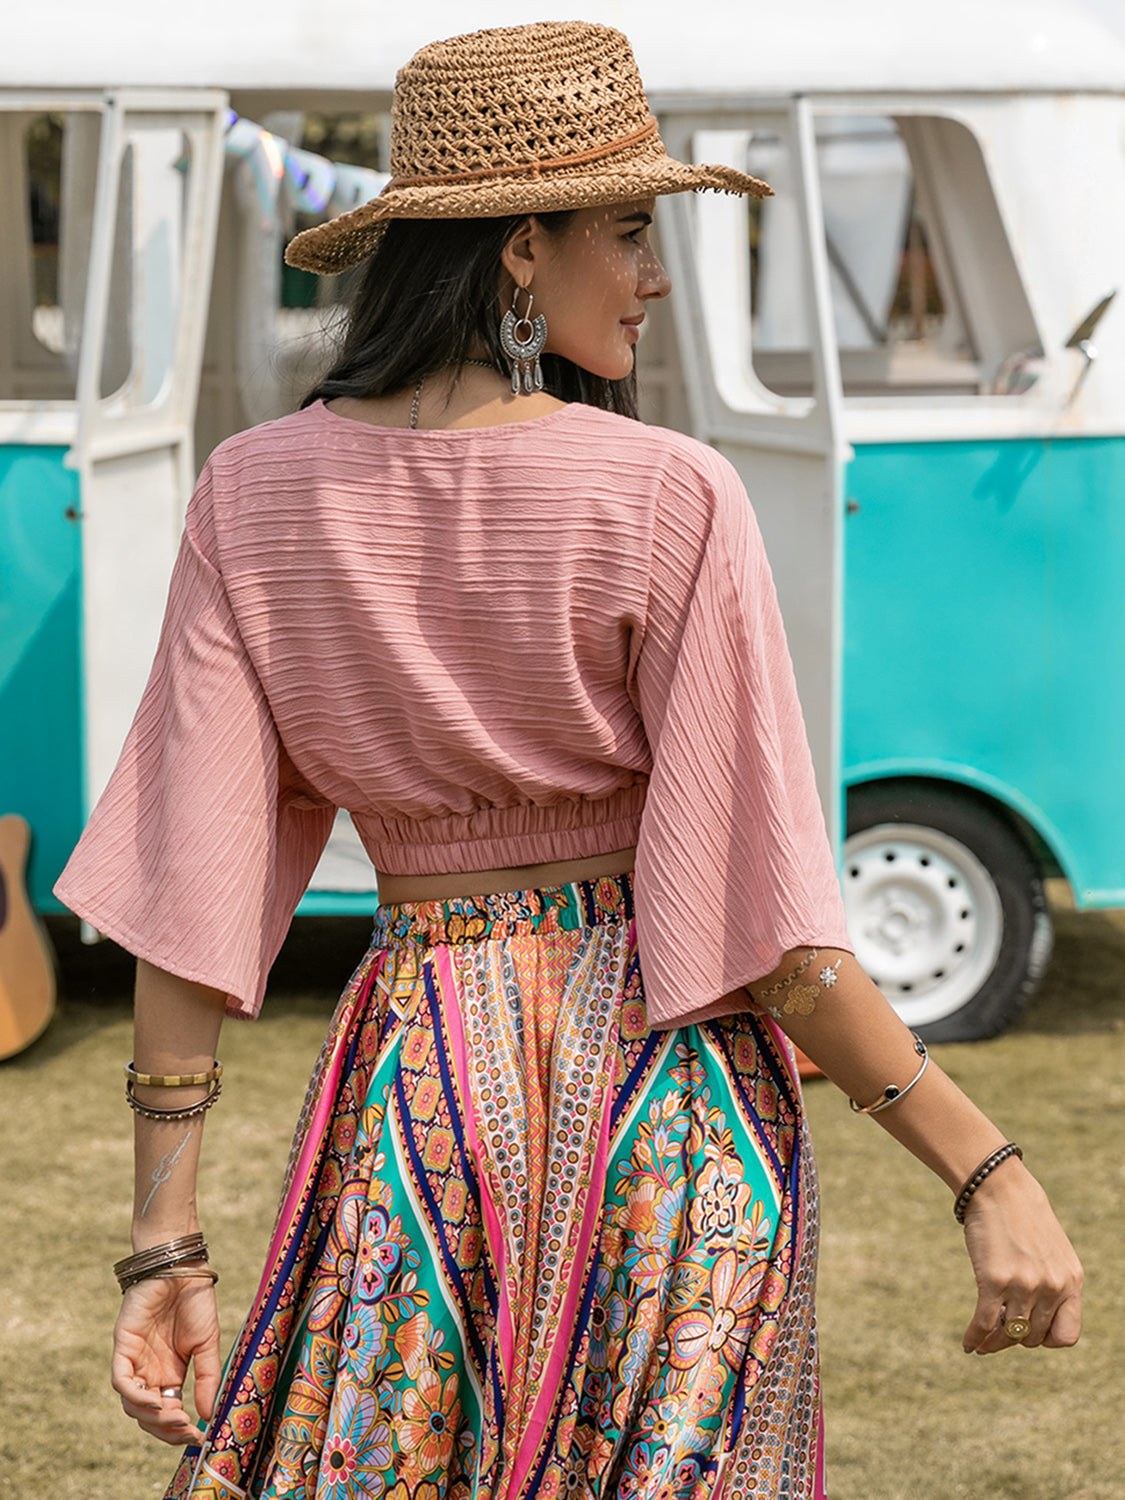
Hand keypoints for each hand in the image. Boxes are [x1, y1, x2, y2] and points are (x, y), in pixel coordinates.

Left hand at [111, 1276, 220, 1443]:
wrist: (183, 1267)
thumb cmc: (196, 1300)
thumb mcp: (207, 1344)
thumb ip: (206, 1377)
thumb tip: (208, 1415)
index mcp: (168, 1372)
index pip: (165, 1412)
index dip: (178, 1429)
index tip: (198, 1437)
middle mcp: (148, 1370)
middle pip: (146, 1415)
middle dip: (165, 1429)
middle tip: (186, 1431)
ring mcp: (134, 1359)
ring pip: (131, 1404)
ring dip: (151, 1417)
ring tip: (176, 1416)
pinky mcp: (123, 1346)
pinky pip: (121, 1381)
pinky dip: (135, 1396)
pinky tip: (156, 1401)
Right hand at [960, 1163, 1082, 1354]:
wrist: (998, 1186)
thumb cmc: (1021, 1214)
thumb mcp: (1050, 1250)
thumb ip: (1052, 1281)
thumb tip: (1035, 1315)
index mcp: (1071, 1280)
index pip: (1067, 1335)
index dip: (1046, 1339)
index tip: (1029, 1331)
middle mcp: (1052, 1286)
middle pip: (1034, 1336)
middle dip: (1015, 1338)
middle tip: (998, 1332)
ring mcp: (1024, 1285)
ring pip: (1009, 1334)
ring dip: (994, 1343)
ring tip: (982, 1345)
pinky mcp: (995, 1280)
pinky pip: (985, 1322)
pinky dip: (975, 1337)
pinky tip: (968, 1343)